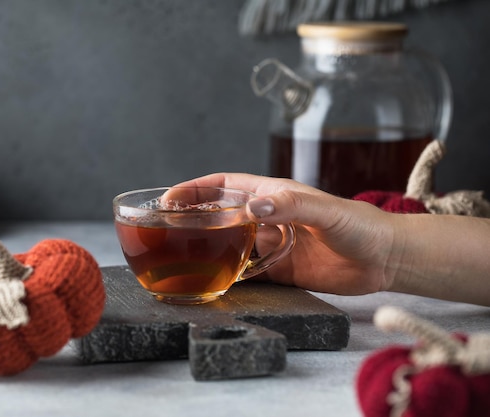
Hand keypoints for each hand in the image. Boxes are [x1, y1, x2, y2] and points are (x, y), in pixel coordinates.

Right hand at [177, 173, 396, 295]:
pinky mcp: (280, 271)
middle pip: (221, 216)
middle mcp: (267, 218)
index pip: (224, 187)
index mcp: (273, 195)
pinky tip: (214, 283)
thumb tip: (253, 207)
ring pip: (230, 245)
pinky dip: (229, 277)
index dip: (196, 190)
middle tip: (167, 231)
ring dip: (208, 249)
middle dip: (193, 219)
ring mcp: (272, 245)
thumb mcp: (325, 210)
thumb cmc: (360, 224)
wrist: (385, 259)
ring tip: (182, 259)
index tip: (171, 198)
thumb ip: (290, 205)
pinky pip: (247, 273)